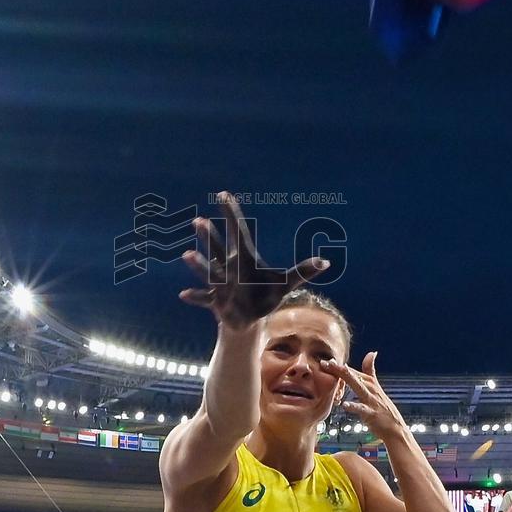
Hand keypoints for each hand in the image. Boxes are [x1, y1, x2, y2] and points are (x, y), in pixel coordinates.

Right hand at [179, 191, 329, 328]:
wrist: (248, 317)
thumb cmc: (266, 294)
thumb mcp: (286, 283)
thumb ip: (304, 271)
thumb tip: (326, 262)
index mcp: (245, 259)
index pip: (239, 231)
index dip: (231, 213)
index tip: (223, 194)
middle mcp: (229, 268)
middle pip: (218, 249)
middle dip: (210, 237)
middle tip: (199, 220)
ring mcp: (221, 285)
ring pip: (209, 272)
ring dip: (199, 264)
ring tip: (187, 254)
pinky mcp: (217, 302)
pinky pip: (204, 299)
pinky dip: (196, 297)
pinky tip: (184, 294)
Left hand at [320, 351, 407, 440]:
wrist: (395, 427)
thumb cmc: (382, 407)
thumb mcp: (376, 386)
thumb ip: (371, 370)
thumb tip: (372, 352)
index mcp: (369, 382)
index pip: (352, 371)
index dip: (338, 366)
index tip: (325, 360)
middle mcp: (371, 388)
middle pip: (353, 375)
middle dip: (339, 368)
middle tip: (325, 363)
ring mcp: (372, 400)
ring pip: (358, 387)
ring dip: (349, 378)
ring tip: (339, 371)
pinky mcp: (372, 413)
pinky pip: (362, 409)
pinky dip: (354, 406)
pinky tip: (345, 405)